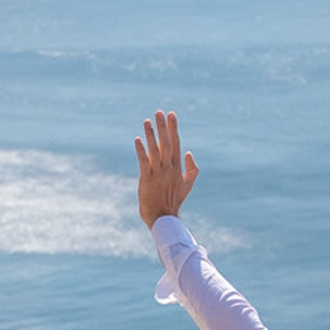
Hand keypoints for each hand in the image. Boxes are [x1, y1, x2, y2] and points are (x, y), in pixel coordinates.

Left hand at [134, 111, 198, 227]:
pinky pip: (143, 161)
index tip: (171, 114)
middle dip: (163, 126)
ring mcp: (157, 173)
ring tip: (147, 121)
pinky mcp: (146, 179)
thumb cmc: (174, 201)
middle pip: (166, 143)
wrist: (164, 217)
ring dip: (151, 135)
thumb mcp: (188, 185)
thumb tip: (189, 152)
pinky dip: (140, 150)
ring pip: (154, 150)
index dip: (173, 128)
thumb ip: (192, 169)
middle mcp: (168, 167)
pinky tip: (137, 139)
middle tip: (159, 112)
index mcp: (177, 167)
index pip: (176, 143)